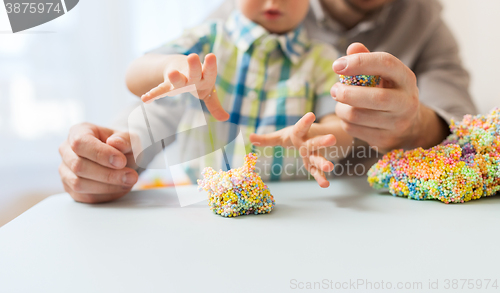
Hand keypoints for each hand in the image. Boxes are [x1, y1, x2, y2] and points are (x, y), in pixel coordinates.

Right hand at [58, 123, 138, 202]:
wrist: (123, 158)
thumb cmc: (124, 146)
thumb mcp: (130, 138)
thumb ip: (125, 139)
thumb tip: (115, 142)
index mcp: (79, 131)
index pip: (80, 143)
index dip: (100, 154)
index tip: (121, 162)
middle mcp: (67, 150)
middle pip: (78, 166)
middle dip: (108, 174)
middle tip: (131, 176)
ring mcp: (66, 171)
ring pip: (79, 184)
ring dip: (107, 187)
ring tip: (129, 181)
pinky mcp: (71, 188)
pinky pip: (84, 197)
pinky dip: (105, 195)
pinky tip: (121, 188)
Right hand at [141, 53, 228, 120]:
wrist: (179, 67)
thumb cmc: (198, 81)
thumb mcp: (208, 93)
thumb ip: (215, 106)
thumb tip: (226, 118)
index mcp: (205, 77)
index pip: (210, 71)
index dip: (210, 65)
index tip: (211, 55)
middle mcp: (191, 76)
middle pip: (194, 72)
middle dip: (194, 66)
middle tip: (192, 56)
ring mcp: (178, 80)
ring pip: (178, 78)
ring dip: (175, 77)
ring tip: (172, 73)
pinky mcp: (167, 85)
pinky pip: (160, 91)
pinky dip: (153, 94)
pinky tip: (146, 99)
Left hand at [249, 113, 335, 187]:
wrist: (314, 137)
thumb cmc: (295, 136)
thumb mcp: (281, 136)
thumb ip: (267, 139)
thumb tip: (250, 137)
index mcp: (299, 134)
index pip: (301, 127)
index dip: (305, 121)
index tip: (311, 114)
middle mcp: (308, 143)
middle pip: (314, 142)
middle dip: (322, 141)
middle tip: (331, 139)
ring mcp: (313, 154)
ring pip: (318, 158)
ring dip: (323, 162)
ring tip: (330, 167)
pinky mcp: (314, 164)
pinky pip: (316, 172)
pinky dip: (320, 178)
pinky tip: (325, 185)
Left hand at [331, 43, 445, 151]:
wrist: (408, 126)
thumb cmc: (389, 92)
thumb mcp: (383, 74)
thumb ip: (367, 60)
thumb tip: (352, 48)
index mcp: (406, 78)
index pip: (385, 63)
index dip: (359, 62)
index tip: (337, 65)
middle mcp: (406, 101)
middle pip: (376, 97)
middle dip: (347, 93)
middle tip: (333, 90)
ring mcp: (397, 123)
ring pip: (358, 116)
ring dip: (341, 108)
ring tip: (339, 103)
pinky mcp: (385, 139)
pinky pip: (354, 130)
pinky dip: (344, 122)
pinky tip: (347, 117)